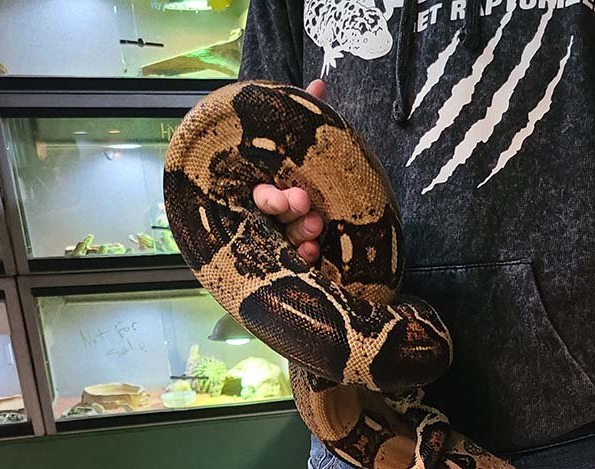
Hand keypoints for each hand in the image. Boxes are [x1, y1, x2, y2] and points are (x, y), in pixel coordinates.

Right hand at [252, 79, 326, 263]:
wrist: (334, 202)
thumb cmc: (306, 167)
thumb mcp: (306, 142)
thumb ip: (308, 114)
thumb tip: (319, 83)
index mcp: (267, 184)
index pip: (261, 195)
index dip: (271, 197)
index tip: (288, 197)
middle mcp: (270, 212)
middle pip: (273, 216)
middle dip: (287, 209)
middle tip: (303, 202)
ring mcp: (281, 236)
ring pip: (286, 237)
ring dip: (300, 231)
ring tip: (317, 225)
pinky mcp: (295, 256)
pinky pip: (296, 259)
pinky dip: (304, 256)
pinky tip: (314, 252)